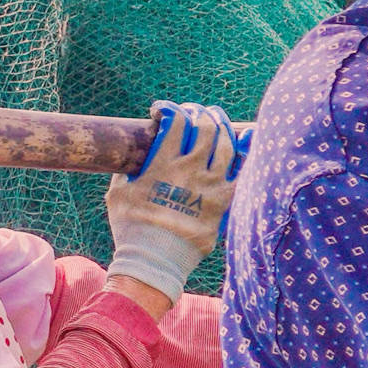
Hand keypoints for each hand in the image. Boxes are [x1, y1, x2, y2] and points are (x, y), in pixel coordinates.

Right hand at [104, 99, 243, 303]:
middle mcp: (189, 170)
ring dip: (222, 127)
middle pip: (204, 129)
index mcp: (161, 165)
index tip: (165, 110)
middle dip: (200, 114)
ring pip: (226, 145)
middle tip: (197, 111)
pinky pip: (244, 173)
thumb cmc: (132, 227)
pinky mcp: (225, 201)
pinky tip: (249, 137)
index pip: (174, 124)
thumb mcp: (117, 193)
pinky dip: (249, 152)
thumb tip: (132, 156)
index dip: (170, 110)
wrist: (155, 258)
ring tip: (217, 119)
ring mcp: (211, 185)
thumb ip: (127, 170)